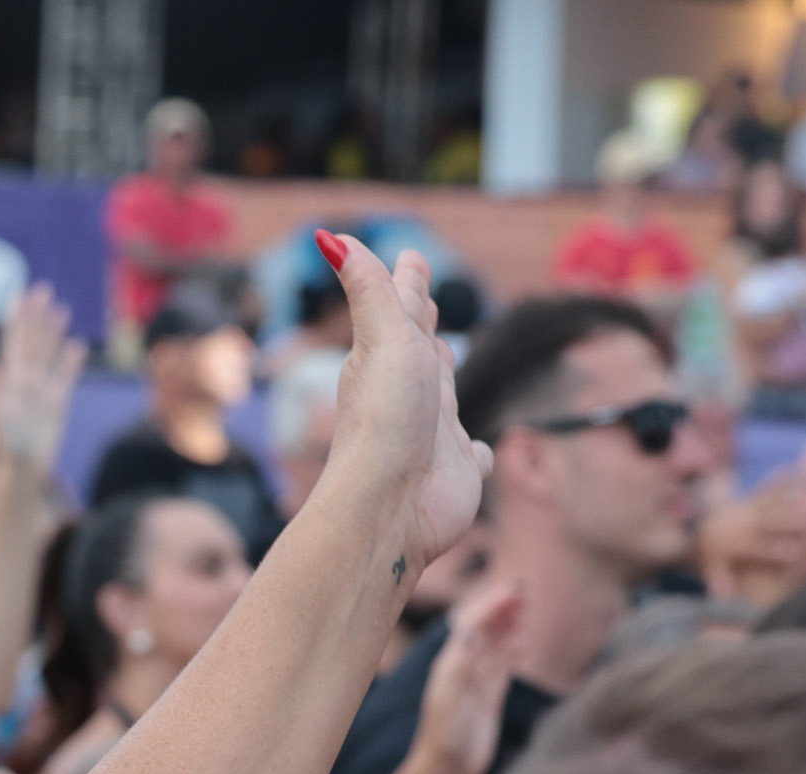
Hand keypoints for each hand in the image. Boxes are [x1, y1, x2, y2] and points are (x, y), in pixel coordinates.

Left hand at [0, 283, 86, 473]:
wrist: (24, 470)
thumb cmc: (7, 447)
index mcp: (11, 379)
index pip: (15, 341)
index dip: (18, 318)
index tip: (20, 294)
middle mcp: (26, 380)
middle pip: (33, 341)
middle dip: (38, 315)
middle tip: (44, 288)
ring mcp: (42, 390)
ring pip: (49, 354)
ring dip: (54, 333)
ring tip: (61, 310)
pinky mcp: (57, 404)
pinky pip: (65, 377)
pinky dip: (70, 362)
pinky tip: (77, 346)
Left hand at [320, 235, 489, 576]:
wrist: (389, 504)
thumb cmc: (384, 420)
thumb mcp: (380, 340)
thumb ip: (367, 289)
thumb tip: (327, 236)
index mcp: (390, 360)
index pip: (401, 311)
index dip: (406, 283)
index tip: (409, 258)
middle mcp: (410, 395)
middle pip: (419, 348)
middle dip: (422, 321)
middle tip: (423, 296)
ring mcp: (434, 435)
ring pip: (442, 396)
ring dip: (444, 376)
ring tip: (444, 356)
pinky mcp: (458, 473)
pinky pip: (471, 456)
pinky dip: (476, 451)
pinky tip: (477, 452)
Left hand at [414, 575, 519, 773]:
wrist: (447, 768)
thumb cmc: (445, 734)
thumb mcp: (450, 698)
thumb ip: (461, 664)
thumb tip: (472, 631)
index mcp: (450, 662)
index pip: (473, 623)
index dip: (493, 604)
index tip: (515, 590)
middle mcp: (463, 667)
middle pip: (485, 628)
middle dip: (502, 608)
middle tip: (524, 591)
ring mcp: (477, 681)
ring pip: (495, 644)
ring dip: (508, 624)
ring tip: (525, 608)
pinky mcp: (489, 697)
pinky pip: (502, 667)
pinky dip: (512, 651)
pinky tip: (523, 642)